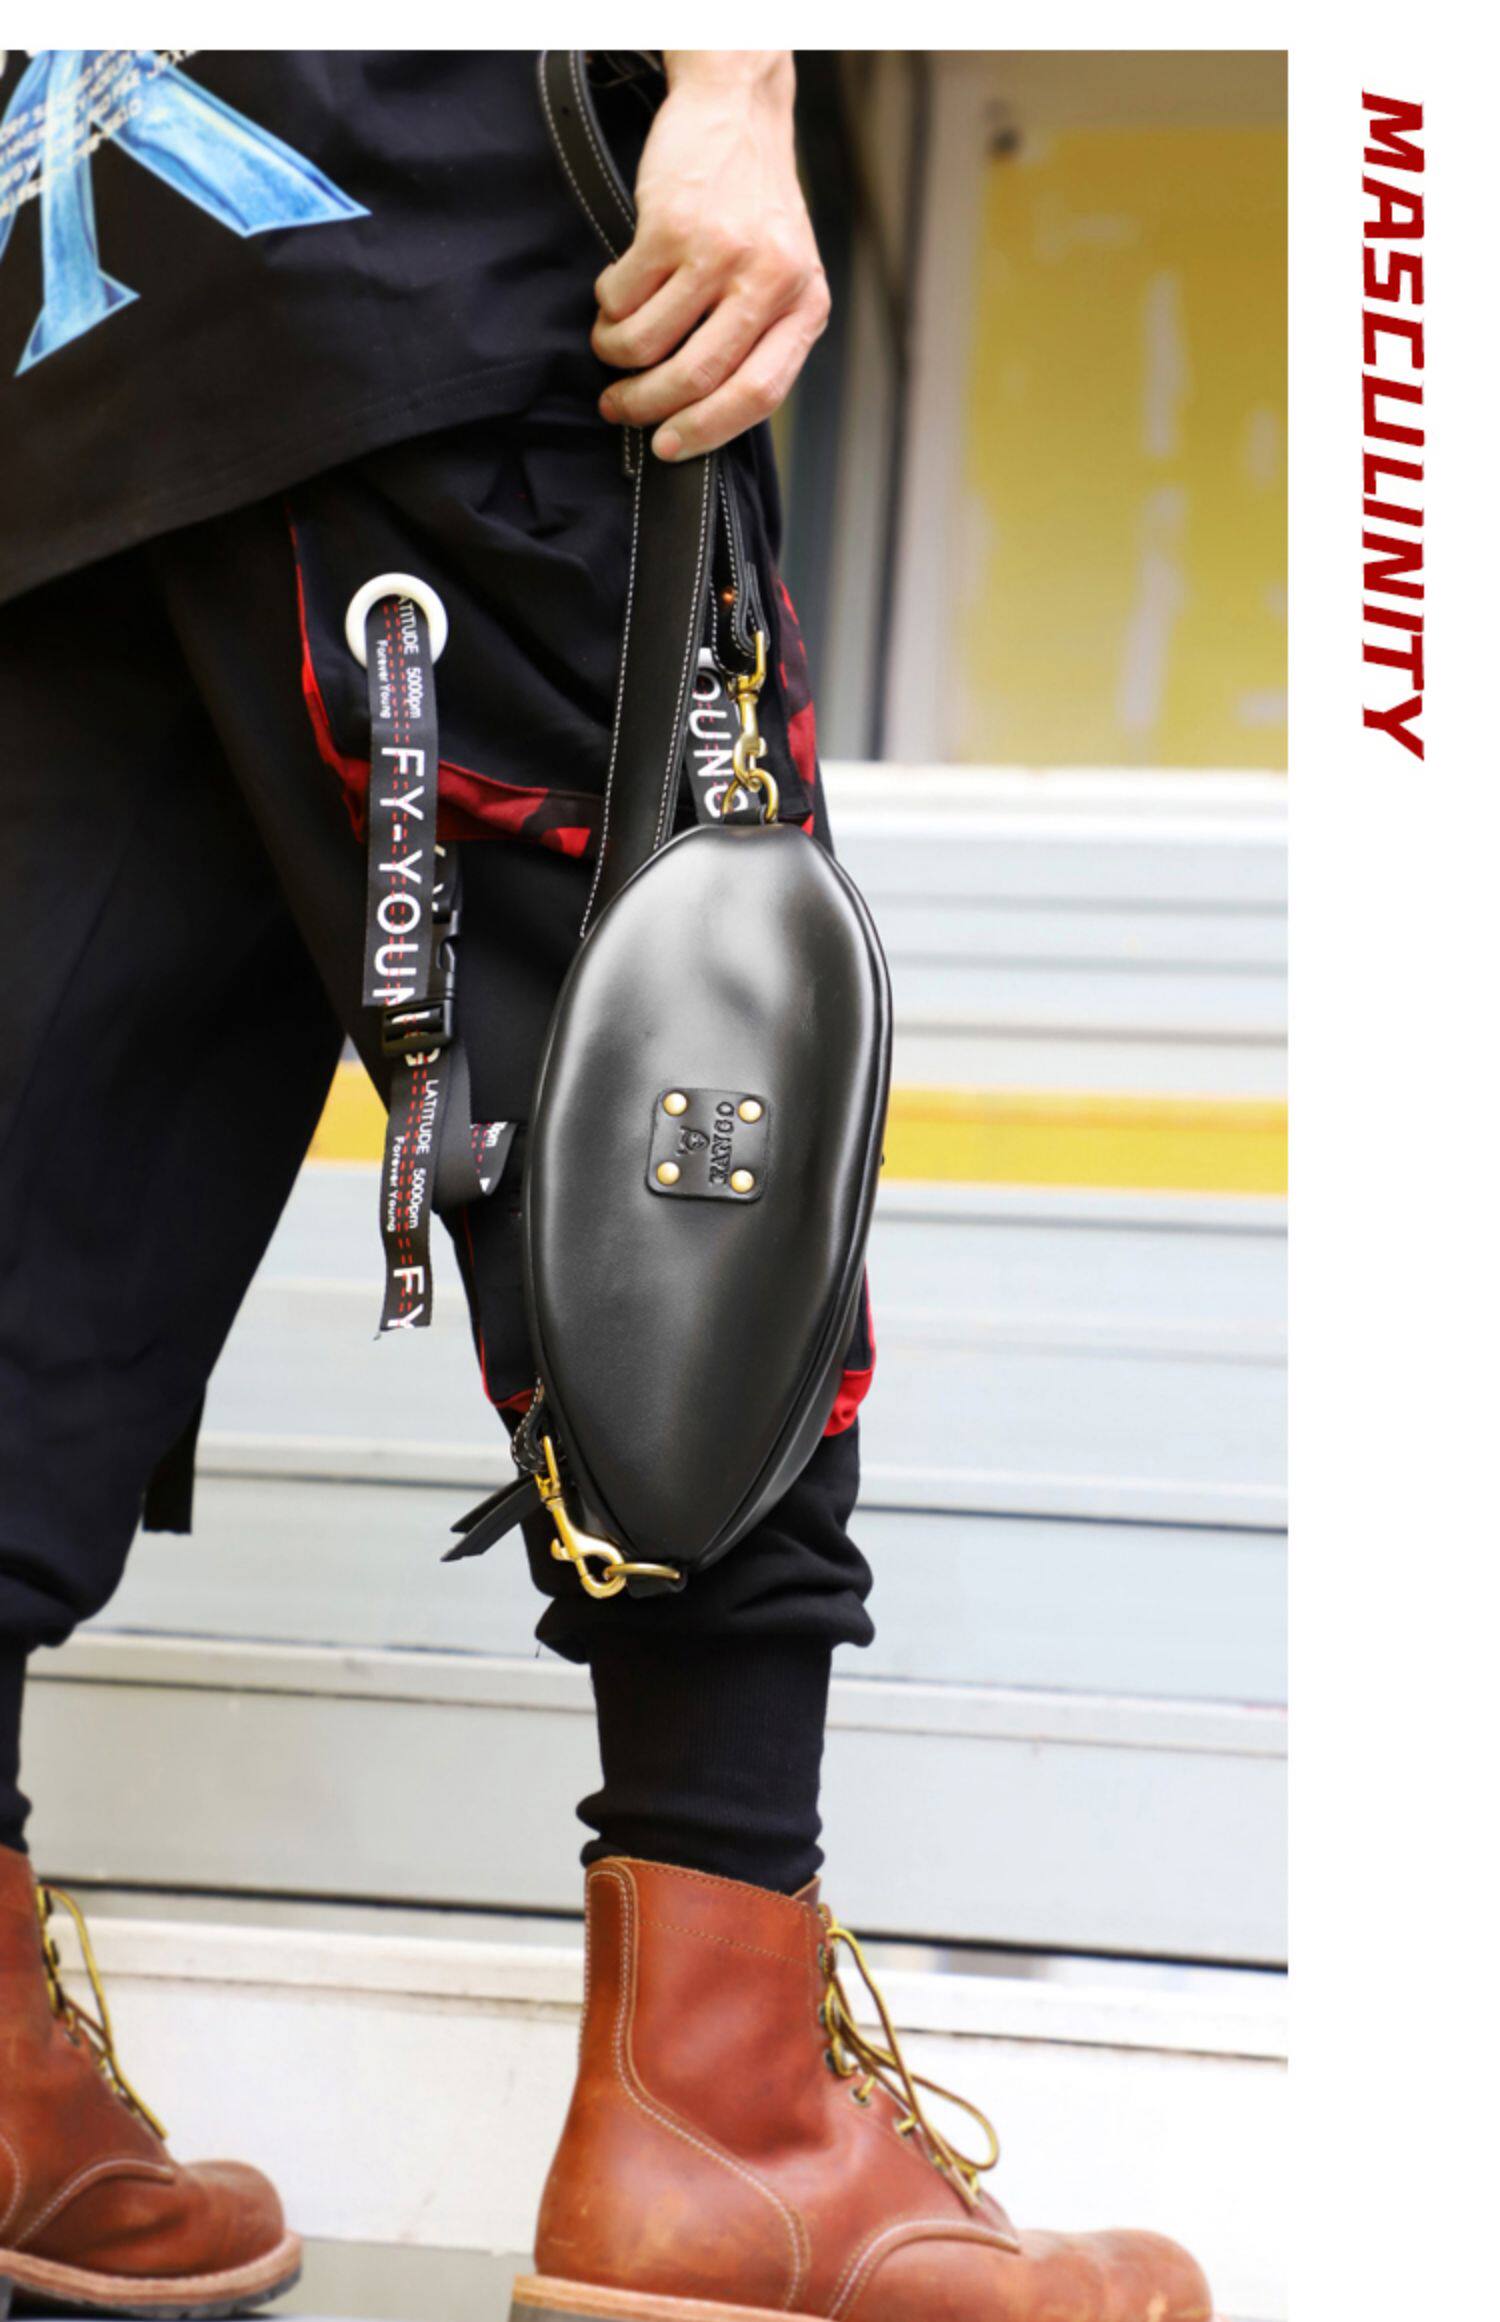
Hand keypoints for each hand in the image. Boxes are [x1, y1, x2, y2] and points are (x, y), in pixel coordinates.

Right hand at [592, 52, 829, 461]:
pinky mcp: (672, 225)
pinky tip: (615, 295)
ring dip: (616, 356)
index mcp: (806, 304)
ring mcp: (721, 252)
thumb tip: (699, 414)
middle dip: (647, 406)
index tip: (668, 449)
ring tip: (610, 346)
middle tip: (618, 407)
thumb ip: (758, 336)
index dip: (706, 432)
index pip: (758, 395)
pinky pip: (622, 298)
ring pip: (649, 344)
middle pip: (698, 379)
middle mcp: (771, 280)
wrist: (736, 108)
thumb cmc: (752, 203)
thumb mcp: (783, 272)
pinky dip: (608, 307)